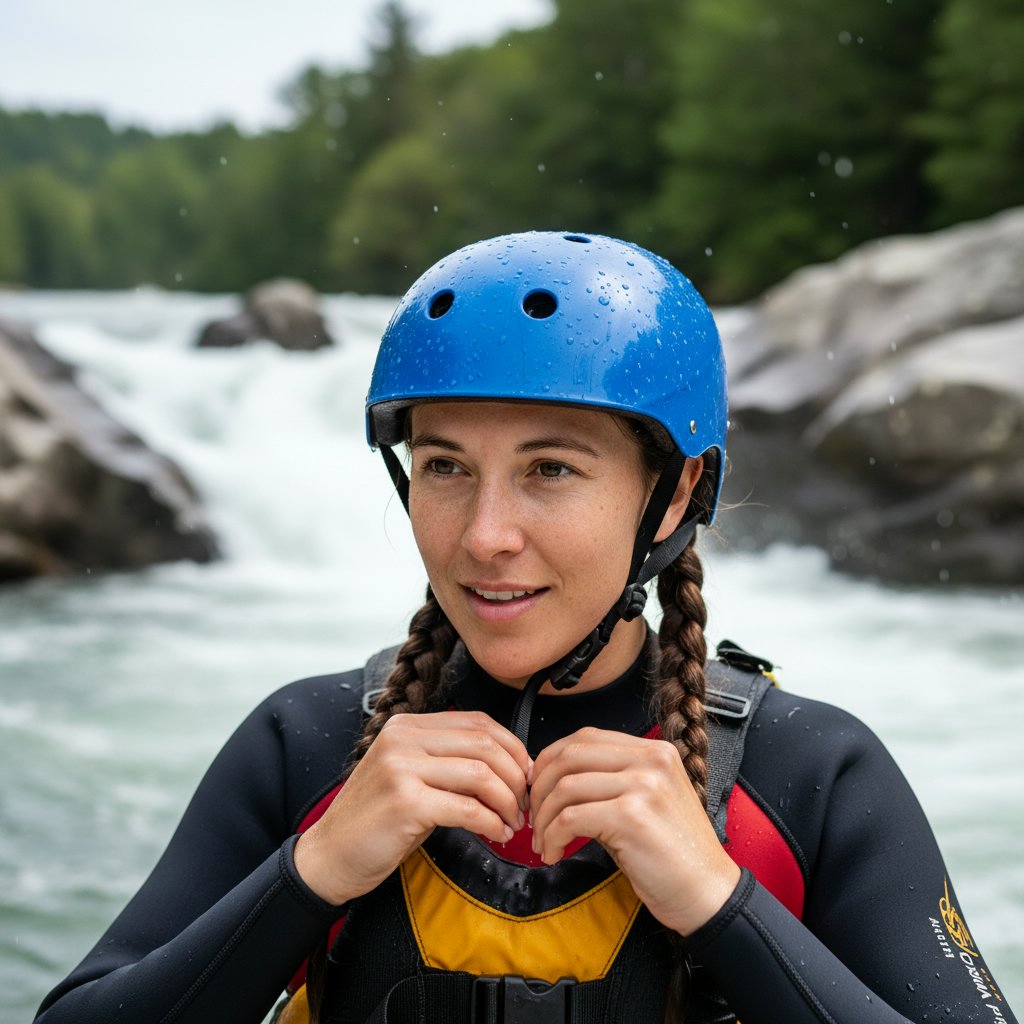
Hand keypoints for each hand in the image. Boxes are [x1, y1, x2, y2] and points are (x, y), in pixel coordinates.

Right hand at [294, 711, 530, 905]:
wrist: (329, 856)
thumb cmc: (377, 820)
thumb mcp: (411, 775)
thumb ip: (449, 761)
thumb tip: (510, 763)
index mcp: (407, 725)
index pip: (478, 722)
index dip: (512, 747)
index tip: (526, 774)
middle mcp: (403, 738)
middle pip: (484, 745)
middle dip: (516, 776)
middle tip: (525, 804)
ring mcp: (401, 768)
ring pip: (481, 774)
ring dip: (508, 802)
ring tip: (513, 822)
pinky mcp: (405, 803)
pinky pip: (468, 809)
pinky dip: (492, 823)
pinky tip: (497, 833)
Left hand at [528, 727, 739, 935]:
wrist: (707, 894)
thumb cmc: (671, 853)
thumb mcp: (645, 800)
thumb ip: (609, 779)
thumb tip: (552, 774)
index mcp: (654, 750)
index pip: (585, 737)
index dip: (551, 760)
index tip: (538, 787)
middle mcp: (650, 760)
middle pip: (570, 756)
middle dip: (541, 787)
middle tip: (533, 816)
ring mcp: (643, 785)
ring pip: (565, 787)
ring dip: (543, 818)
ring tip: (543, 842)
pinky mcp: (631, 816)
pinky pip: (570, 818)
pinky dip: (552, 837)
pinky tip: (554, 853)